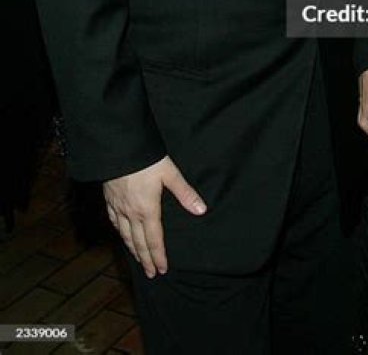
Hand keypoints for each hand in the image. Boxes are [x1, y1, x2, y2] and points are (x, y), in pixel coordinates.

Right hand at [103, 155, 206, 276]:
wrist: (119, 148)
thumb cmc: (146, 159)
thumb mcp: (170, 174)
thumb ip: (185, 193)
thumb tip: (201, 210)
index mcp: (147, 209)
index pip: (154, 239)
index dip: (158, 256)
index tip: (162, 269)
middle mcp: (131, 213)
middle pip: (138, 242)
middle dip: (145, 259)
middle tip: (150, 274)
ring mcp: (118, 207)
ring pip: (125, 235)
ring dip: (132, 250)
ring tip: (138, 261)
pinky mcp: (110, 199)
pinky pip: (114, 222)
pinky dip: (120, 232)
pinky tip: (122, 234)